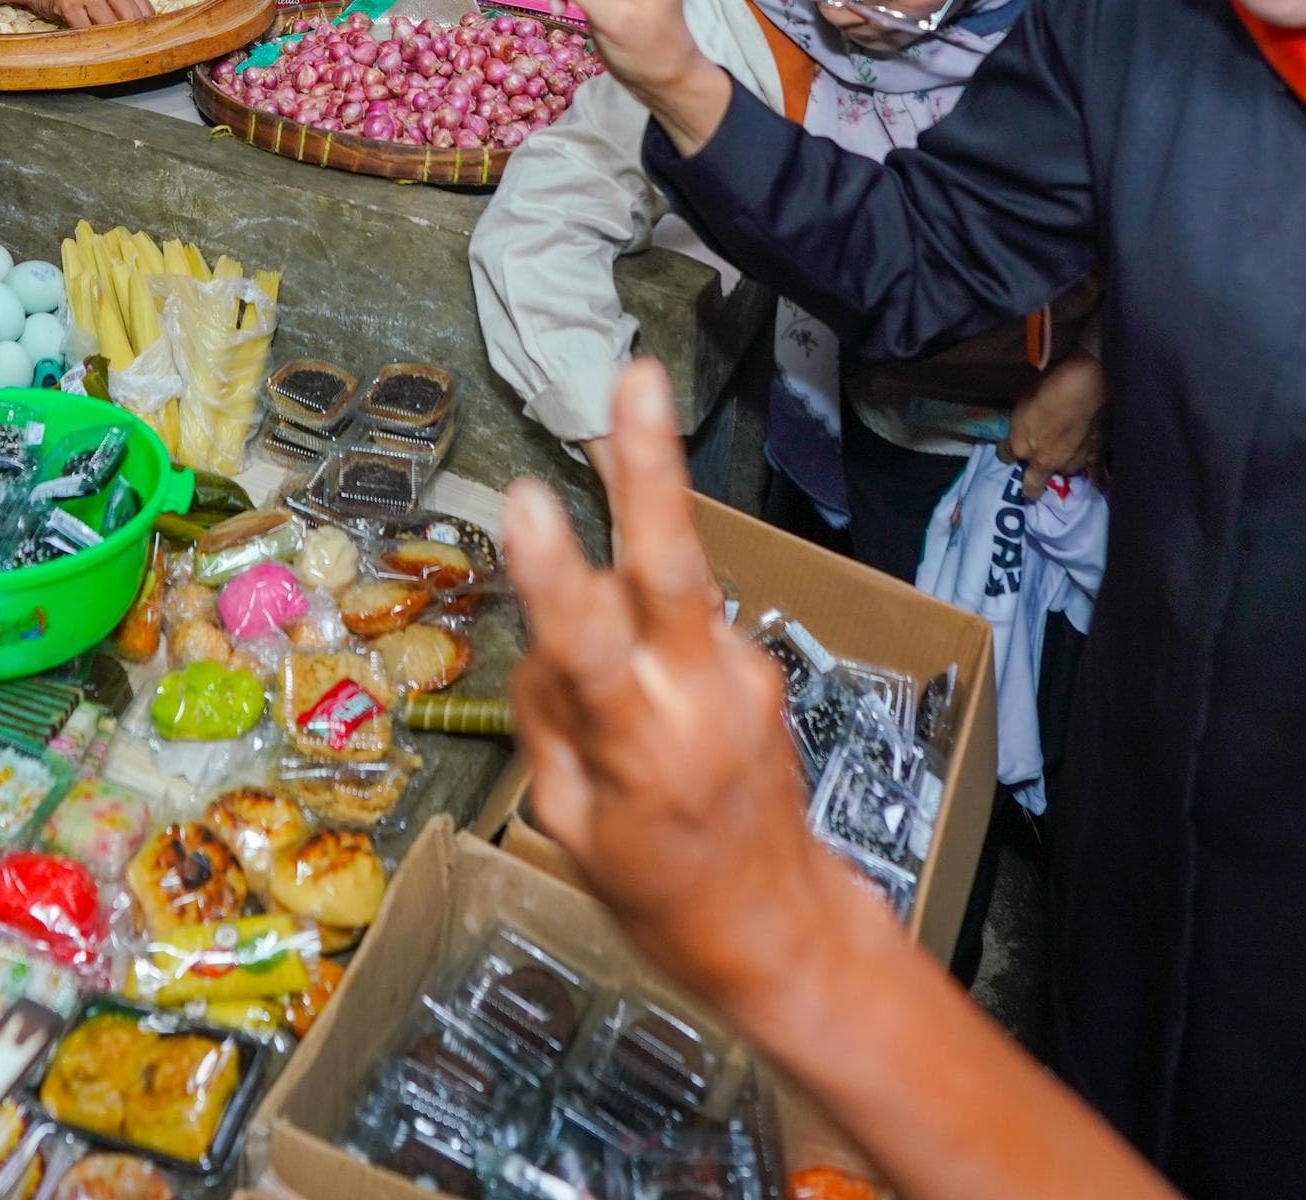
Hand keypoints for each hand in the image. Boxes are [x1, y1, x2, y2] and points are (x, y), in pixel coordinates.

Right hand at [506, 361, 887, 1000]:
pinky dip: (646, 642)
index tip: (525, 501)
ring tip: (630, 493)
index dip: (552, 572)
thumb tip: (542, 634)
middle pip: (672, 563)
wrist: (780, 926)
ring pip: (662, 588)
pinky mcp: (759, 665)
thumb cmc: (662, 894)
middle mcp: (699, 695)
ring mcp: (741, 673)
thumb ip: (549, 719)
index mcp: (642, 749)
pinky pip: (676, 630)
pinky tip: (651, 694)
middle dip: (652, 466)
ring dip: (633, 545)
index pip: (586, 645)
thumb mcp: (569, 827)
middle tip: (639, 378)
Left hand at [1002, 352, 1106, 476]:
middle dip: (1028, 487)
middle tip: (1029, 487)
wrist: (1084, 387)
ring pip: (1062, 472)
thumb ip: (1022, 419)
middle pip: (1032, 485)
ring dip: (1061, 465)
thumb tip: (1025, 421)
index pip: (1005, 455)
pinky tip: (1101, 483)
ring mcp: (1069, 463)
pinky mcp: (1093, 459)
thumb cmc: (1049, 385)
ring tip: (1067, 454)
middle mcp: (1043, 460)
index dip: (1007, 449)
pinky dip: (1097, 478)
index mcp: (1021, 445)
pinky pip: (1095, 475)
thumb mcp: (1023, 399)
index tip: (1010, 445)